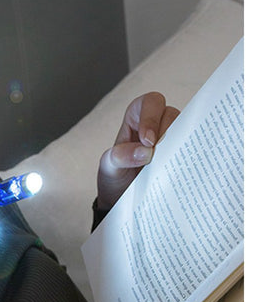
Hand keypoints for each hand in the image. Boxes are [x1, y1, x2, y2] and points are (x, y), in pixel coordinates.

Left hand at [97, 92, 179, 210]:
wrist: (122, 198)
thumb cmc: (115, 175)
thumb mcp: (109, 167)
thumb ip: (120, 157)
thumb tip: (145, 152)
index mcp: (136, 118)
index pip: (149, 103)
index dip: (151, 117)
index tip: (148, 141)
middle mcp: (157, 124)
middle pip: (172, 115)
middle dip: (168, 133)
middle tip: (160, 155)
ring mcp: (172, 139)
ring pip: (186, 131)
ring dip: (181, 146)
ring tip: (172, 165)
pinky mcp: (182, 155)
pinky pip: (192, 150)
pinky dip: (190, 159)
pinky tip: (184, 172)